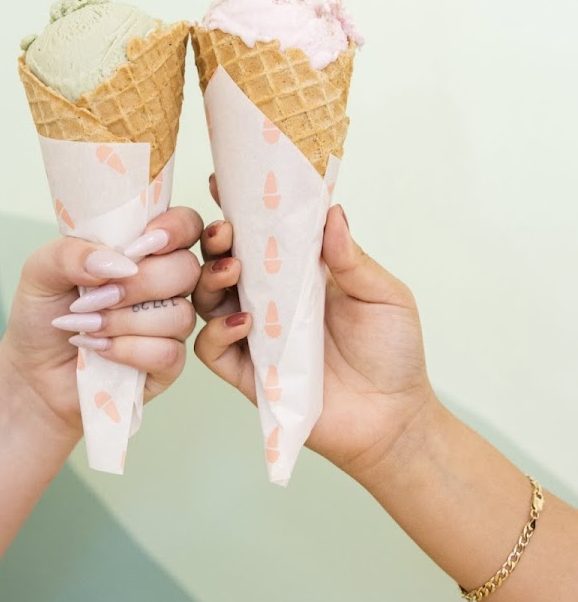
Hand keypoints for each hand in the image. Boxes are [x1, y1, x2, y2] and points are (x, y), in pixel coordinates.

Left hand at [0, 207, 202, 438]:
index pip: (186, 225)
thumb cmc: (43, 314)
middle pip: (186, 270)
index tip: (141, 244)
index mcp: (142, 251)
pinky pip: (169, 354)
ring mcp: (170, 325)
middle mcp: (164, 285)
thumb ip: (71, 254)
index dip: (176, 228)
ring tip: (86, 325)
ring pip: (179, 314)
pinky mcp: (167, 364)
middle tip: (95, 296)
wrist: (33, 370)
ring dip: (125, 321)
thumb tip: (118, 262)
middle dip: (139, 283)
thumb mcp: (40, 272)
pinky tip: (99, 349)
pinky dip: (128, 351)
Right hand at [192, 177, 434, 482]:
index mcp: (298, 274)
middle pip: (222, 261)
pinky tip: (246, 322)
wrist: (394, 419)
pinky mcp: (248, 374)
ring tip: (233, 270)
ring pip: (207, 300)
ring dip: (211, 279)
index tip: (225, 182)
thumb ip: (351, 257)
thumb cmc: (394, 354)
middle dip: (215, 240)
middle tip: (225, 230)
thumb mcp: (383, 295)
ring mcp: (255, 337)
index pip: (260, 235)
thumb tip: (331, 210)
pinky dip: (220, 331)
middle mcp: (269, 301)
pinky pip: (212, 349)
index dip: (240, 210)